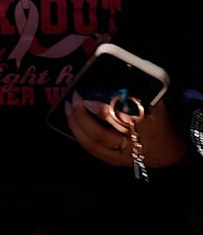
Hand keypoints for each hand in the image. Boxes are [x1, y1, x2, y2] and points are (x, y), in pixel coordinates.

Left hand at [65, 93, 186, 168]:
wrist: (167, 152)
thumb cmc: (160, 123)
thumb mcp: (156, 105)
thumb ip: (140, 92)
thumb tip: (119, 74)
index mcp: (147, 130)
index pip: (122, 120)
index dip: (102, 110)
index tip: (88, 98)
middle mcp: (132, 145)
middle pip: (100, 135)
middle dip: (82, 117)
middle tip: (74, 99)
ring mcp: (121, 156)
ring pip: (91, 144)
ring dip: (75, 124)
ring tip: (67, 107)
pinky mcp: (112, 161)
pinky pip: (90, 148)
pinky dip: (78, 133)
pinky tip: (71, 120)